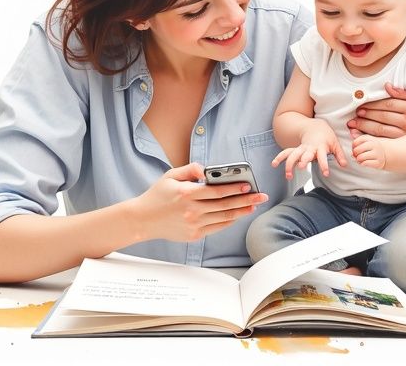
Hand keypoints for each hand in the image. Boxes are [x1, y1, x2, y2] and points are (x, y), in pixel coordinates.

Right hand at [133, 163, 267, 241]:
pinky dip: (229, 221)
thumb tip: (206, 170)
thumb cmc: (157, 195)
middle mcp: (192, 211)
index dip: (235, 188)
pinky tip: (237, 215)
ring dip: (241, 212)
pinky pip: (217, 227)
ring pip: (224, 218)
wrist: (143, 220)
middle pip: (226, 206)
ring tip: (253, 206)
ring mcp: (194, 225)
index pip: (217, 191)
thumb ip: (190, 169)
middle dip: (247, 200)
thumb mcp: (170, 176)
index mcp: (187, 194)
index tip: (249, 185)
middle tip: (261, 196)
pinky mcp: (194, 235)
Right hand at [271, 119, 346, 178]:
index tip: (326, 174)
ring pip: (293, 155)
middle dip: (302, 161)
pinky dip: (279, 158)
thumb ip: (339, 155)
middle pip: (304, 154)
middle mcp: (309, 148)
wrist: (314, 126)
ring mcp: (301, 149)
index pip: (322, 156)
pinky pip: (286, 153)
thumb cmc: (326, 136)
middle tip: (301, 168)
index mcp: (320, 147)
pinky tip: (274, 164)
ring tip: (288, 176)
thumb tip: (345, 165)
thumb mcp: (335, 144)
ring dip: (289, 164)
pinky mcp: (295, 149)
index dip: (324, 165)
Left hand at [347, 82, 405, 138]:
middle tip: (355, 115)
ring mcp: (405, 134)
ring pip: (381, 129)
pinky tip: (358, 136)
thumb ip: (401, 93)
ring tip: (353, 125)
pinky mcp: (400, 145)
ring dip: (364, 127)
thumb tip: (387, 86)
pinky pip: (381, 141)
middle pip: (383, 117)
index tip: (361, 106)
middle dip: (366, 116)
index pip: (388, 104)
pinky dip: (368, 138)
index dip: (373, 105)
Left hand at [351, 134, 387, 169]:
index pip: (355, 142)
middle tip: (358, 155)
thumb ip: (358, 135)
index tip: (357, 148)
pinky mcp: (378, 162)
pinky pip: (365, 163)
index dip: (353, 147)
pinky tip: (365, 162)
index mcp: (369, 138)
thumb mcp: (366, 139)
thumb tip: (352, 131)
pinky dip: (362, 164)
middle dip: (355, 154)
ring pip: (360, 157)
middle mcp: (374, 145)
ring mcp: (377, 154)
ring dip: (358, 160)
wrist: (387, 154)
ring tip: (361, 159)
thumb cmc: (372, 146)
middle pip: (357, 150)